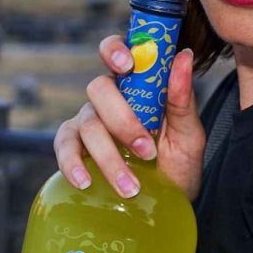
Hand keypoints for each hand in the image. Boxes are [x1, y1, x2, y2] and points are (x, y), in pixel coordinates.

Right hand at [54, 37, 203, 199]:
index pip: (117, 51)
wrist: (165, 202)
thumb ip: (182, 99)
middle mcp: (109, 99)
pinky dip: (72, 163)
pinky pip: (64, 146)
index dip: (115, 50)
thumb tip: (184, 56)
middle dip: (122, 120)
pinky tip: (85, 181)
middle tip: (147, 151)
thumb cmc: (178, 164)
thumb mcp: (188, 135)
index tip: (127, 64)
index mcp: (137, 85)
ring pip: (88, 123)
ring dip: (109, 156)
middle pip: (100, 89)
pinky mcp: (74, 147)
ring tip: (131, 186)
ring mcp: (88, 121)